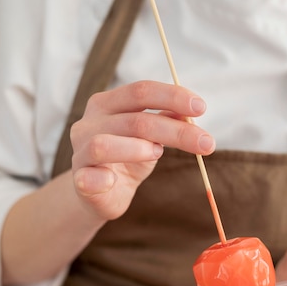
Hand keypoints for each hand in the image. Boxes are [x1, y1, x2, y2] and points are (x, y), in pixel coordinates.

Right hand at [70, 80, 214, 220]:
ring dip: (136, 149)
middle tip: (207, 143)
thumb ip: (166, 120)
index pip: (141, 91)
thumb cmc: (127, 158)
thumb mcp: (150, 137)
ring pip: (104, 145)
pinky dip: (101, 178)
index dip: (172, 96)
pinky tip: (113, 180)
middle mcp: (90, 123)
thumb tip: (191, 112)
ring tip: (158, 154)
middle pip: (135, 120)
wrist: (100, 193)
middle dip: (175, 131)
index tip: (201, 108)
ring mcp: (80, 151)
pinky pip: (87, 177)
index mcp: (108, 104)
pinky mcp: (79, 180)